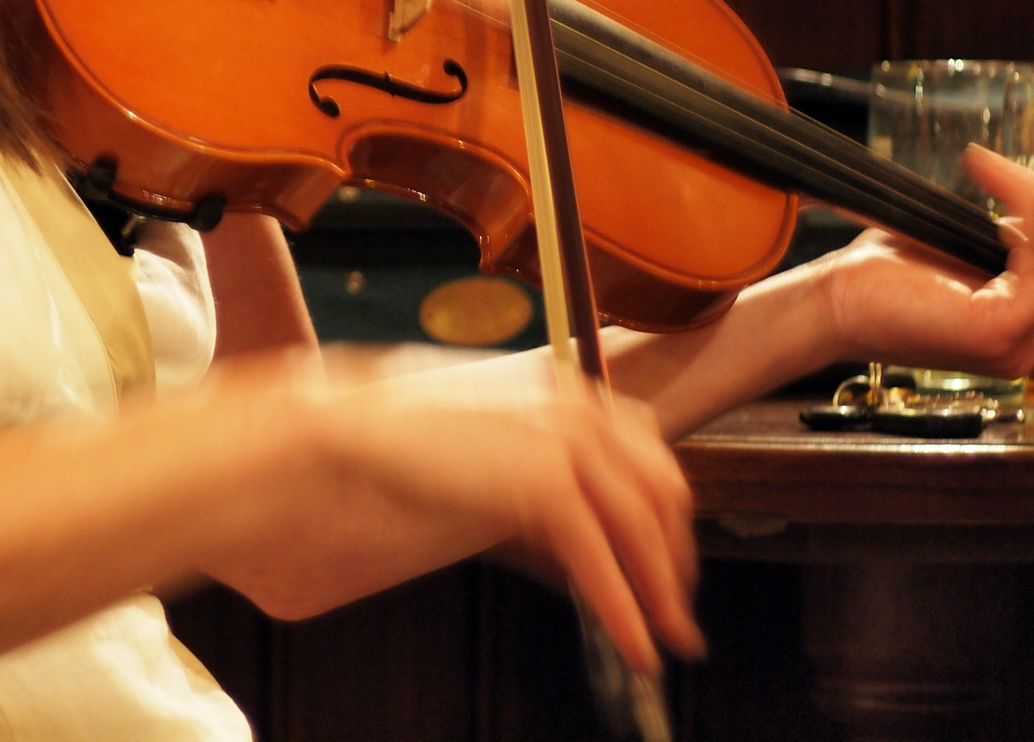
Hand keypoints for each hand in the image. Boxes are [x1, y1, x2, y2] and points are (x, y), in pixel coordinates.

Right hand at [338, 372, 704, 675]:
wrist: (357, 425)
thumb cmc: (407, 437)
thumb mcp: (493, 453)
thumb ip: (542, 492)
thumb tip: (582, 558)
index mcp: (568, 389)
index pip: (648, 455)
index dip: (666, 517)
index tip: (668, 559)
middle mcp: (580, 407)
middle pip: (661, 492)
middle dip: (676, 559)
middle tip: (675, 611)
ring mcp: (567, 441)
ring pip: (642, 530)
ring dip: (662, 593)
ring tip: (665, 638)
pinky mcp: (545, 482)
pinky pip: (601, 559)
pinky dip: (624, 609)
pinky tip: (633, 644)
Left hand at [821, 145, 1033, 379]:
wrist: (829, 305)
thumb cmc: (874, 280)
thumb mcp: (950, 251)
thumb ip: (994, 241)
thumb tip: (1024, 215)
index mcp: (1017, 327)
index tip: (994, 171)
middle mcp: (1025, 343)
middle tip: (997, 170)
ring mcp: (1017, 343)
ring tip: (997, 176)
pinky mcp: (1000, 331)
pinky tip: (1004, 196)